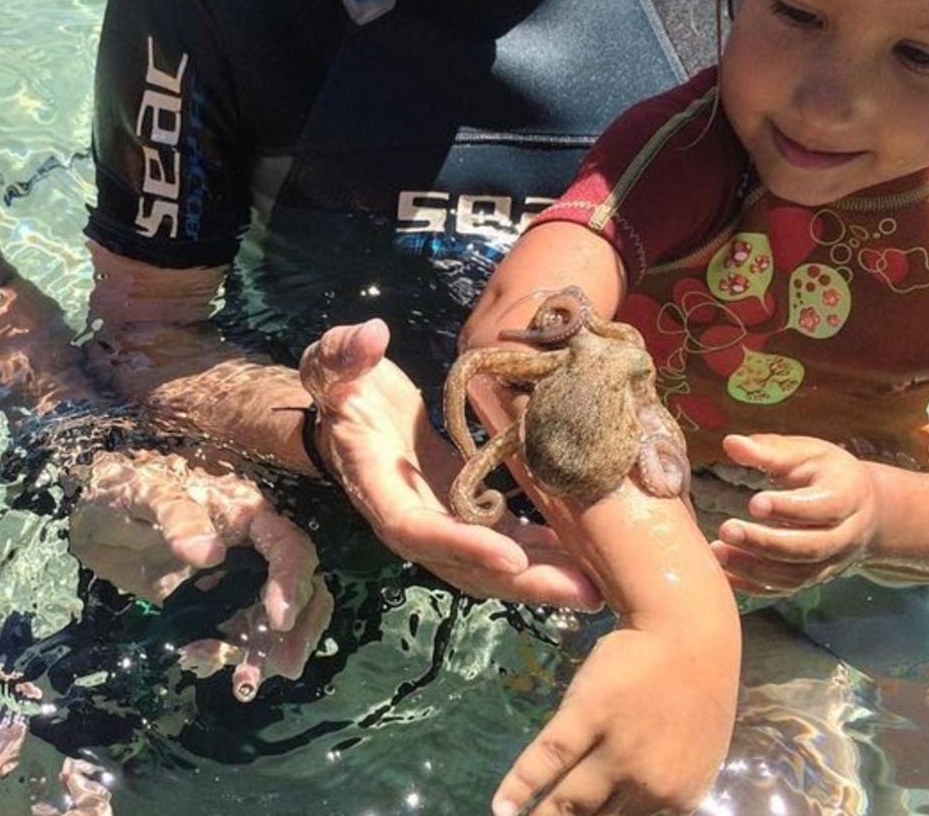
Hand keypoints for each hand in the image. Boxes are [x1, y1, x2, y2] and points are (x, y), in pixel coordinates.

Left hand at [68, 449, 328, 699]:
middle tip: (285, 666)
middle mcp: (252, 550)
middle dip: (299, 628)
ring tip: (245, 684)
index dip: (292, 581)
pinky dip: (225, 654)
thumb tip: (210, 554)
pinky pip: (235, 636)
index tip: (279, 619)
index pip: (288, 547)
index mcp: (247, 515)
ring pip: (272, 620)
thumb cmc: (125, 492)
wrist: (95, 517)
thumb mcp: (146, 494)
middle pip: (300, 588)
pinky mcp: (213, 607)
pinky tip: (197, 658)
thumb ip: (177, 517)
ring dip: (266, 653)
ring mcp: (235, 582)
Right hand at [299, 319, 599, 608]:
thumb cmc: (341, 385)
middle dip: (521, 581)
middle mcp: (406, 516)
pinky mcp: (460, 509)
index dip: (460, 545)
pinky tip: (582, 554)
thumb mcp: (332, 363)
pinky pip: (500, 540)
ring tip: (596, 585)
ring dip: (540, 577)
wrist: (346, 407)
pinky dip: (539, 552)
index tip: (510, 557)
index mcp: (375, 483)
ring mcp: (436, 518)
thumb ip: (343, 353)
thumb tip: (370, 337)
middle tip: (583, 590)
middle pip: (461, 565)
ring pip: (487, 563)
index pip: (415, 528)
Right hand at [492, 623, 735, 815]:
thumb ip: (663, 787)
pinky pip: (547, 758)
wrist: (688, 629)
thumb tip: (625, 809)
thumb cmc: (693, 687)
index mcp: (678, 798)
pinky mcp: (587, 714)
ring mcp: (616, 750)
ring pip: (568, 801)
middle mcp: (647, 783)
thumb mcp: (692, 754)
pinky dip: (520, 785)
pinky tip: (501, 807)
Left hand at [711, 433, 877, 595]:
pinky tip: (723, 574)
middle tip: (726, 529)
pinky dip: (753, 586)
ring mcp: (830, 563)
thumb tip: (730, 443)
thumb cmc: (825, 473)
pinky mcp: (812, 578)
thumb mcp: (805, 453)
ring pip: (796, 575)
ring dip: (754, 568)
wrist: (861, 508)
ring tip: (717, 552)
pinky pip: (784, 589)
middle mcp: (844, 536)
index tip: (754, 502)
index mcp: (848, 497)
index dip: (790, 508)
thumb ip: (770, 450)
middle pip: (809, 547)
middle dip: (766, 542)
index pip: (823, 507)